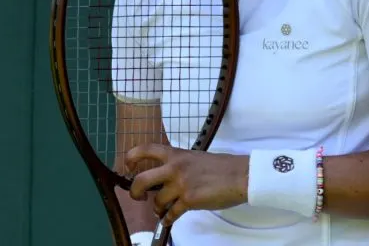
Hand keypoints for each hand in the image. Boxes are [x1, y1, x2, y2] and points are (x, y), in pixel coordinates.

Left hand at [125, 144, 247, 226]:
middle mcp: (174, 168)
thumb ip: (179, 165)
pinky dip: (168, 219)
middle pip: (141, 180)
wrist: (240, 175)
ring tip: (163, 210)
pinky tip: (170, 219)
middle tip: (137, 197)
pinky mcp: (189, 200)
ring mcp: (181, 184)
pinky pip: (171, 214)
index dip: (131, 158)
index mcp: (176, 154)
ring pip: (157, 201)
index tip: (128, 167)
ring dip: (158, 209)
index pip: (145, 149)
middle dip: (134, 192)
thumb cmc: (222, 167)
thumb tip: (167, 178)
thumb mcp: (195, 158)